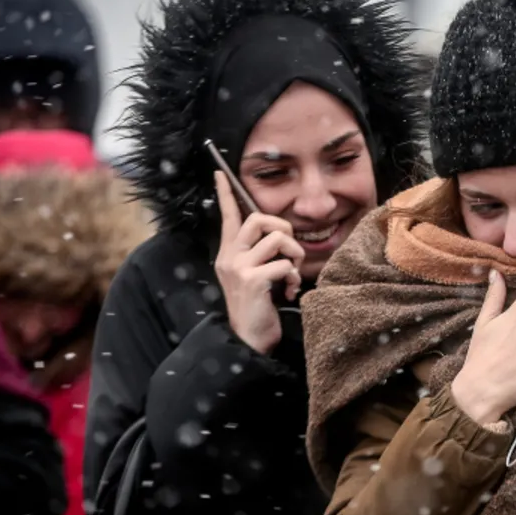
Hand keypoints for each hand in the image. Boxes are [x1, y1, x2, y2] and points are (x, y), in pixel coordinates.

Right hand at [214, 172, 304, 354]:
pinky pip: (284, 264)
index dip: (225, 194)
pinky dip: (294, 277)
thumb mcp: (253, 277)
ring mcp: (239, 268)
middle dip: (283, 227)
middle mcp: (229, 257)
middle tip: (289, 250)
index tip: (220, 173)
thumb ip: (259, 255)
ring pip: (277, 238)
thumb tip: (281, 237)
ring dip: (294, 254)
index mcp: (228, 254)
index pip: (227, 217)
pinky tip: (289, 292)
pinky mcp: (252, 281)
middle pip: (257, 218)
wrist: (247, 341)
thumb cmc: (256, 308)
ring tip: (292, 273)